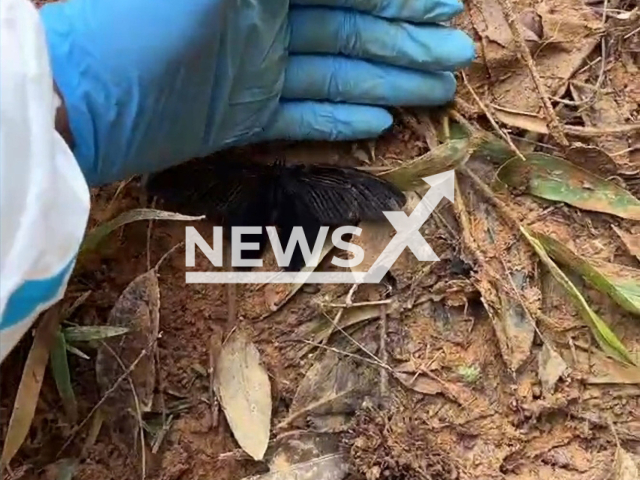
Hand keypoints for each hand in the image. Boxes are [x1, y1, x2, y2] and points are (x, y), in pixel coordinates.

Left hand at [40, 0, 474, 185]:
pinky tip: (381, 121)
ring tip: (438, 91)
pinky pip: (302, 116)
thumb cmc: (147, 20)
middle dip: (407, 42)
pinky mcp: (240, 118)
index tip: (447, 6)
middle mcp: (263, 22)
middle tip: (458, 59)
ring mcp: (253, 72)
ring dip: (388, 80)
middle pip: (351, 29)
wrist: (87, 99)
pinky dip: (340, 118)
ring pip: (335, 73)